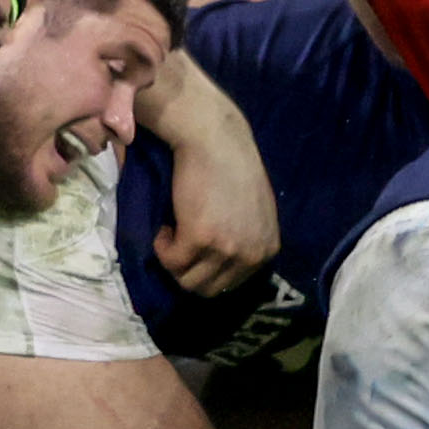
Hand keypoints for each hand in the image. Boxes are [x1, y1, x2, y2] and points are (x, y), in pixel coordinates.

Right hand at [153, 113, 277, 295]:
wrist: (214, 139)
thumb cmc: (231, 166)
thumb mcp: (254, 211)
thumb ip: (246, 239)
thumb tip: (221, 264)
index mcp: (267, 250)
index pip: (231, 284)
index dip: (205, 269)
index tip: (193, 248)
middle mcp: (252, 255)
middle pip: (208, 288)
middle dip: (187, 270)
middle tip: (177, 242)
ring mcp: (227, 249)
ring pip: (187, 280)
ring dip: (173, 260)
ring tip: (171, 232)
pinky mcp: (200, 239)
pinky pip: (171, 261)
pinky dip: (161, 247)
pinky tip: (165, 225)